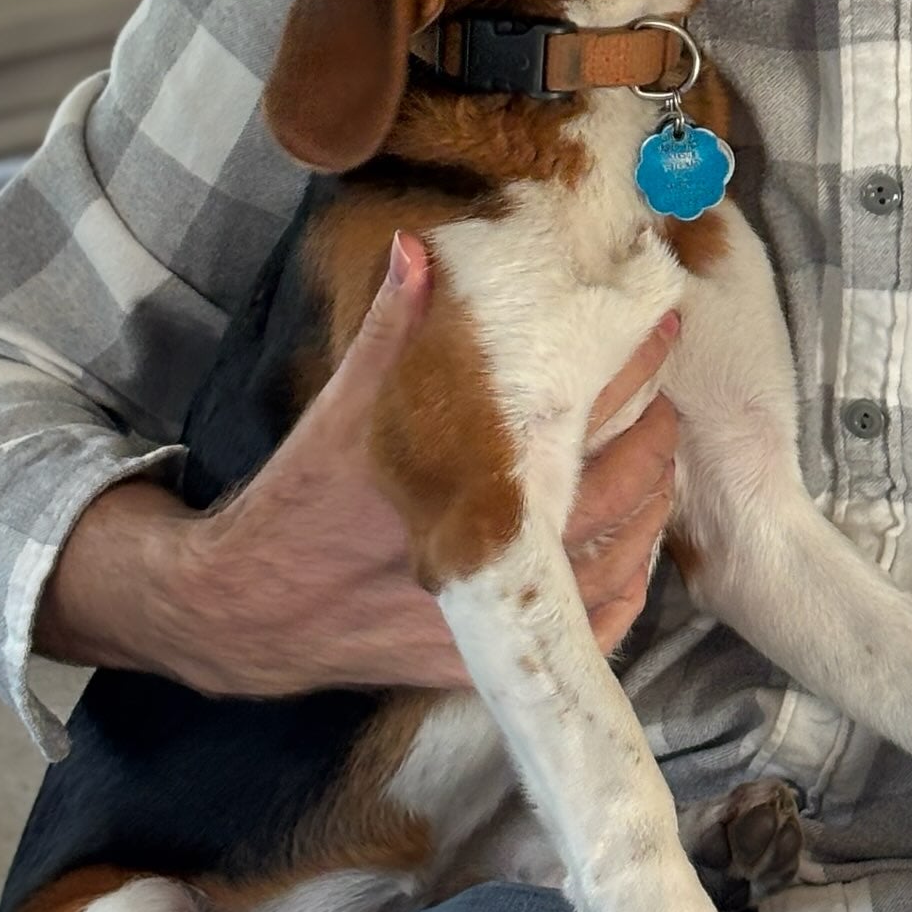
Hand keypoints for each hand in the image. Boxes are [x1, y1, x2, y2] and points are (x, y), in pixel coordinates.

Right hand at [36, 232, 680, 692]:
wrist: (241, 608)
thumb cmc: (298, 500)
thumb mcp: (339, 410)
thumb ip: (389, 330)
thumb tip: (419, 247)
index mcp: (455, 488)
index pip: (573, 422)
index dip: (628, 372)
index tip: (664, 329)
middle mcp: (479, 560)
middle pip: (608, 496)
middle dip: (651, 439)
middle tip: (671, 397)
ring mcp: (485, 622)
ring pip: (609, 568)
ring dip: (647, 511)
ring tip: (661, 463)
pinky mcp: (480, 665)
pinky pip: (581, 637)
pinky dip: (622, 594)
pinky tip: (634, 555)